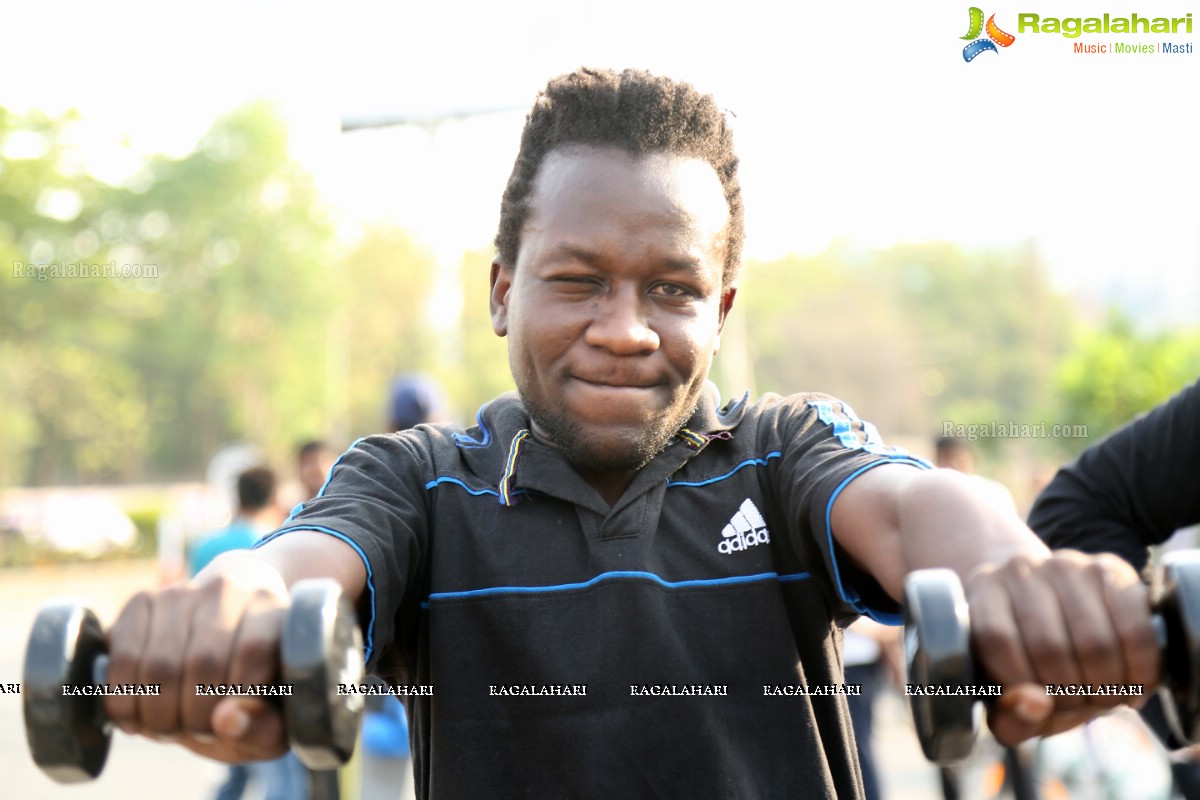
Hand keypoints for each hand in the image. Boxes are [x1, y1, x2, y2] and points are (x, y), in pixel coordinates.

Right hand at [103, 553, 291, 761]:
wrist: (225, 636)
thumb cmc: (255, 684)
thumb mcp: (274, 717)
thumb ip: (262, 726)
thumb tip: (226, 719)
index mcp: (275, 612)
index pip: (253, 651)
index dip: (235, 698)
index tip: (228, 724)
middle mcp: (231, 590)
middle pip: (202, 662)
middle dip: (193, 718)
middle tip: (196, 731)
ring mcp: (184, 591)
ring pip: (159, 665)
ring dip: (158, 715)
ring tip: (171, 726)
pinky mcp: (142, 600)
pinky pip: (122, 658)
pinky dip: (124, 700)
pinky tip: (138, 714)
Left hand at [964, 550, 1159, 744]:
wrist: (1059, 618)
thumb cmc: (1027, 664)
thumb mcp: (1009, 699)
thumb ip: (1011, 715)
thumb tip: (1034, 702)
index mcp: (982, 591)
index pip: (996, 638)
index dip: (1022, 682)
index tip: (1041, 706)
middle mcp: (1019, 568)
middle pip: (1048, 644)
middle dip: (1070, 694)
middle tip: (1078, 705)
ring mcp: (1067, 564)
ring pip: (1094, 641)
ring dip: (1106, 687)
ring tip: (1104, 697)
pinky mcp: (1111, 569)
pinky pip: (1134, 629)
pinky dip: (1139, 669)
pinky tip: (1133, 684)